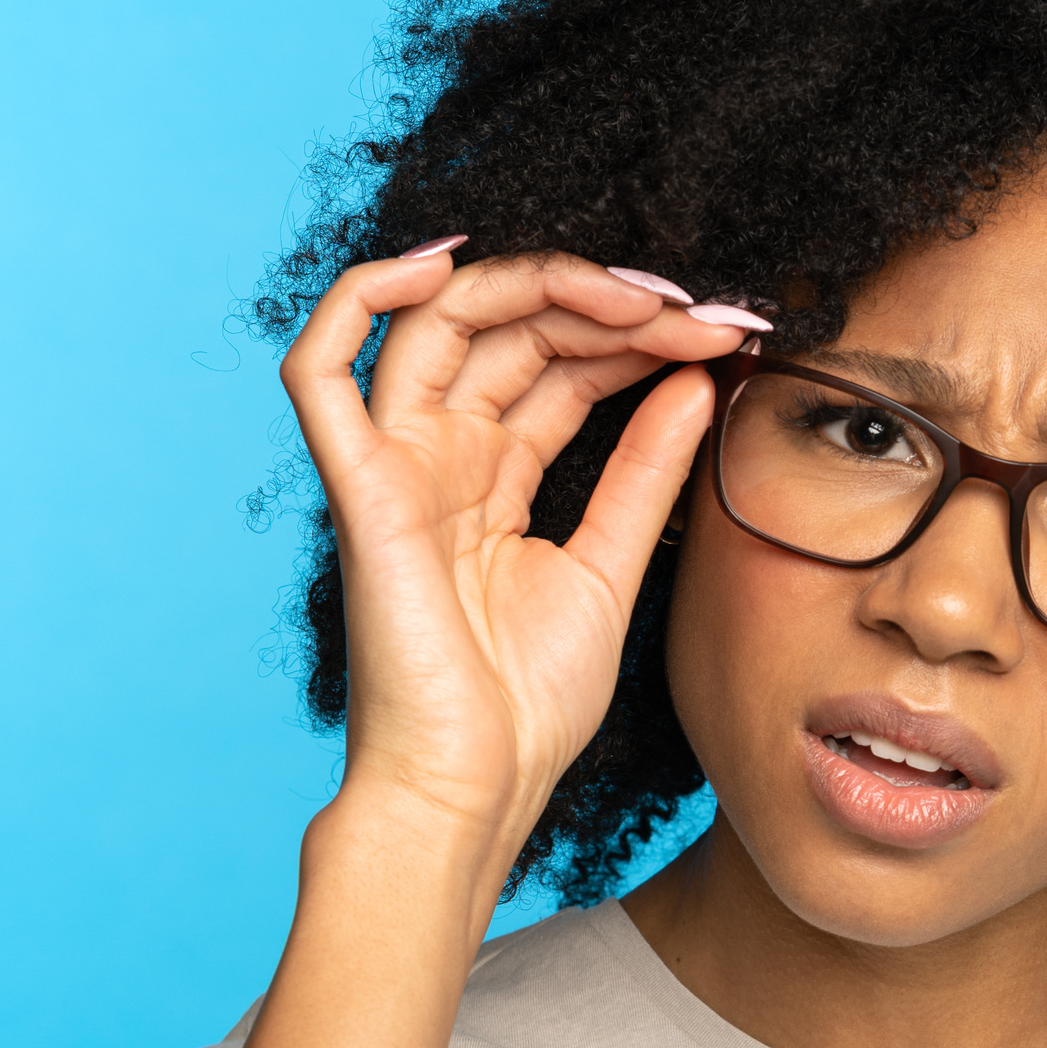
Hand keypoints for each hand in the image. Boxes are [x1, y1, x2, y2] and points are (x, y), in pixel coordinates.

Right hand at [279, 246, 757, 852]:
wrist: (479, 787)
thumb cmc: (528, 704)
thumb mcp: (611, 565)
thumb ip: (647, 471)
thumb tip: (696, 379)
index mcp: (495, 474)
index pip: (560, 363)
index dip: (637, 335)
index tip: (725, 333)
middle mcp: (441, 455)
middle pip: (511, 329)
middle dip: (607, 304)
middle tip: (695, 310)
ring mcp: (395, 465)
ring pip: (439, 322)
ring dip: (536, 286)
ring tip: (633, 296)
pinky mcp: (358, 488)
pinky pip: (321, 369)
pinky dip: (363, 298)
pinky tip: (442, 260)